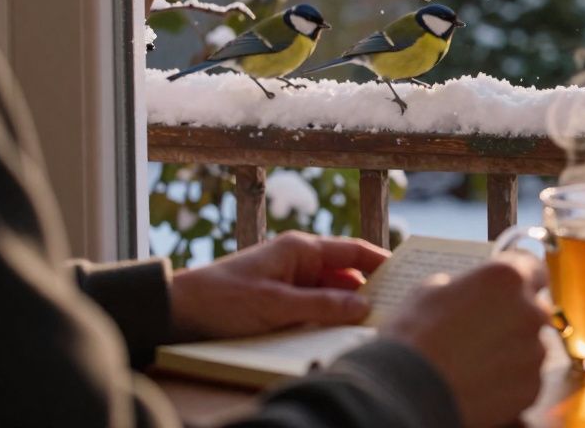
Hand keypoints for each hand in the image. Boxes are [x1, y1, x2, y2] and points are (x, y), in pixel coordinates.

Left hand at [170, 231, 388, 340]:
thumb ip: (321, 305)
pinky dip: (328, 319)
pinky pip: (314, 308)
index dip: (382, 262)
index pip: (354, 251)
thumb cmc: (221, 300)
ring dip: (347, 309)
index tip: (408, 276)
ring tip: (372, 327)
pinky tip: (338, 335)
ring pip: (332, 294)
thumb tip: (364, 306)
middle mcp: (298, 261)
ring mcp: (290, 282)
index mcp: (300, 249)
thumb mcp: (275, 305)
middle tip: (396, 309)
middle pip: (347, 275)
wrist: (176, 312)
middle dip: (370, 291)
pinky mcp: (280, 302)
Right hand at [381, 254, 549, 427]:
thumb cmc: (415, 336)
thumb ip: (464, 286)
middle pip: (533, 307)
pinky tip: (481, 380)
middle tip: (484, 327)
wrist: (410, 394)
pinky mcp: (531, 387)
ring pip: (530, 344)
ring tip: (476, 359)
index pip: (534, 266)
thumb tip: (469, 293)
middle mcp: (529, 312)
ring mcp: (533, 352)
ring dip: (511, 347)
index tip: (514, 284)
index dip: (523, 273)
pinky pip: (525, 376)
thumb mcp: (431, 290)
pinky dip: (509, 377)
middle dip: (514, 314)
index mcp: (507, 278)